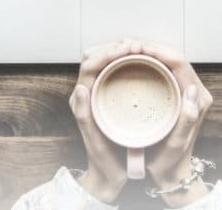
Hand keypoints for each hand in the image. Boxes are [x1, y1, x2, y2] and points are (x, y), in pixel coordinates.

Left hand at [70, 40, 142, 202]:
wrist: (107, 177)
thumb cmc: (104, 161)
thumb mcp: (95, 141)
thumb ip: (84, 116)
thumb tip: (80, 87)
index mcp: (81, 100)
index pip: (90, 65)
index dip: (107, 52)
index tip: (128, 49)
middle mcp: (86, 94)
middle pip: (95, 56)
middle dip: (114, 46)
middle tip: (138, 45)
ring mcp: (96, 94)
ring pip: (104, 61)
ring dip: (119, 50)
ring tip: (141, 49)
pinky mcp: (106, 97)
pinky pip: (112, 70)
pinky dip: (125, 61)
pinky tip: (141, 62)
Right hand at [142, 43, 213, 207]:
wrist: (172, 172)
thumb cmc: (171, 160)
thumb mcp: (177, 143)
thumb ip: (188, 119)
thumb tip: (192, 90)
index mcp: (198, 98)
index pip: (179, 62)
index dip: (158, 50)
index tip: (136, 47)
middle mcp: (196, 91)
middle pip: (174, 57)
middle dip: (151, 46)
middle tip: (126, 44)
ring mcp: (188, 91)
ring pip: (169, 60)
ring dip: (150, 51)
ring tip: (127, 49)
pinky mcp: (179, 93)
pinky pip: (165, 69)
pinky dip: (150, 61)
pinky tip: (133, 61)